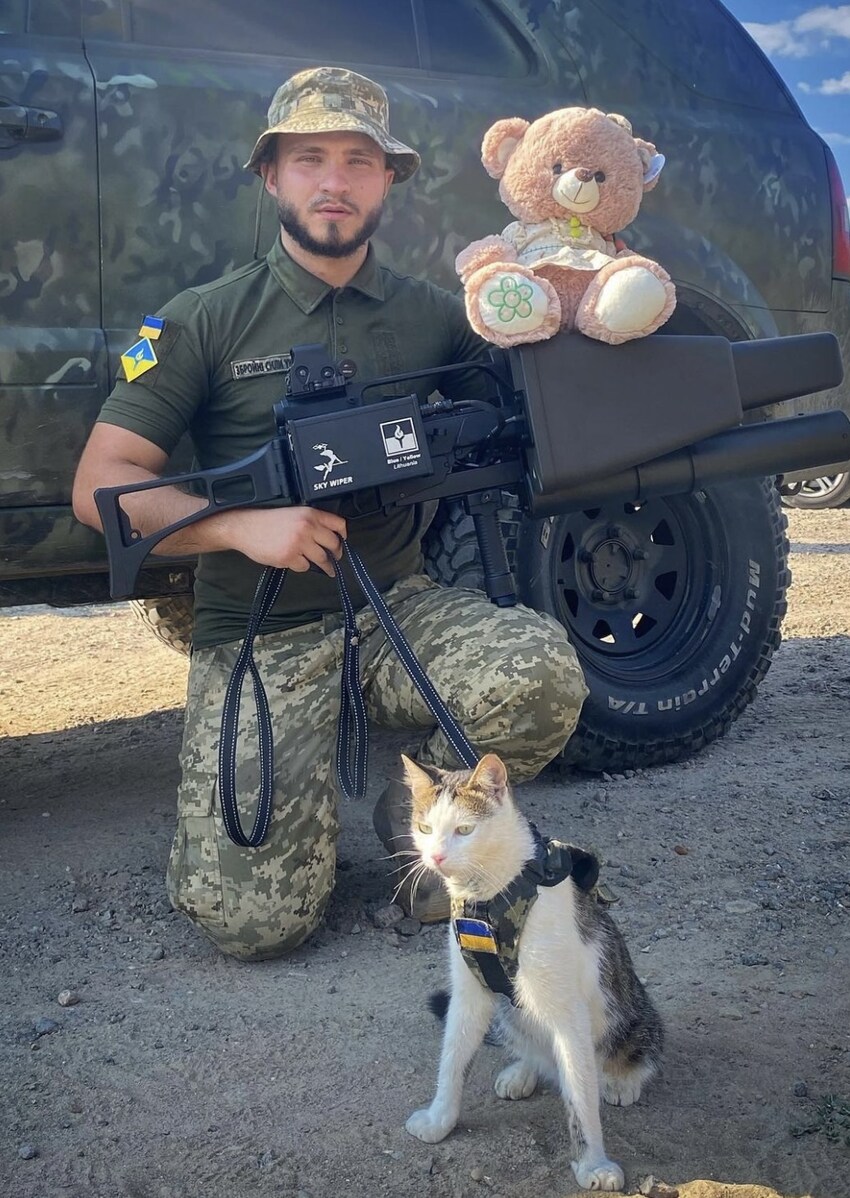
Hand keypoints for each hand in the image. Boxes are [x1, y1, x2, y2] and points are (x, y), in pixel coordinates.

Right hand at [216, 506, 345, 575]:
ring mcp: (299, 543)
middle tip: (335, 559)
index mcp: (310, 514)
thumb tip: (328, 537)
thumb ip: (311, 522)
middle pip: (333, 544)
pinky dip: (301, 566)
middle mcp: (307, 527)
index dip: (342, 535)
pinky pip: (304, 566)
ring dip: (324, 565)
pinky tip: (294, 561)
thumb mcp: (293, 513)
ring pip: (322, 558)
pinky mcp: (289, 557)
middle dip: (336, 554)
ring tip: (326, 569)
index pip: (338, 524)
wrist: (245, 527)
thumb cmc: (267, 521)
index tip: (342, 541)